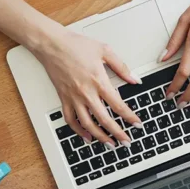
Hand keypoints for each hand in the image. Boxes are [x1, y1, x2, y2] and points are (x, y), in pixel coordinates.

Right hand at [32, 29, 142, 147]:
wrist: (52, 44)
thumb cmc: (75, 45)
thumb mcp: (104, 50)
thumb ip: (121, 67)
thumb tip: (134, 79)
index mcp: (99, 81)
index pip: (118, 105)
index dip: (130, 117)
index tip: (137, 124)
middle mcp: (86, 93)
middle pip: (105, 119)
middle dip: (118, 133)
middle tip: (126, 141)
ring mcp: (74, 98)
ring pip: (88, 124)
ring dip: (100, 137)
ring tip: (109, 144)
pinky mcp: (64, 99)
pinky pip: (71, 120)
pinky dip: (79, 131)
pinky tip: (87, 137)